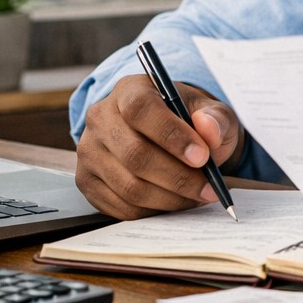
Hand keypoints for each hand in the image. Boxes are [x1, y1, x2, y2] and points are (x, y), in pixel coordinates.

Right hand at [76, 74, 243, 218]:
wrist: (163, 133)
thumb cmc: (185, 119)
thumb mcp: (208, 110)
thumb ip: (215, 117)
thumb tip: (209, 130)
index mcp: (129, 91)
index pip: (141, 110)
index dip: (172, 135)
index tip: (202, 156)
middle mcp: (101, 119)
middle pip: (135, 155)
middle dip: (178, 177)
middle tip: (209, 187)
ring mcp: (90, 152)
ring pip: (130, 187)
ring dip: (170, 198)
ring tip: (197, 195)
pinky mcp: (88, 181)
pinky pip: (122, 207)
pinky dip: (155, 210)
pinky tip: (176, 201)